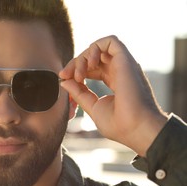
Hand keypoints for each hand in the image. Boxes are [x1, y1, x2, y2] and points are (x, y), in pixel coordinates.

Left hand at [59, 35, 166, 155]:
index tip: (63, 80)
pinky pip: (109, 41)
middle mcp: (120, 71)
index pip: (92, 69)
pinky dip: (94, 48)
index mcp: (115, 82)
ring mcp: (123, 65)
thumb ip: (79, 93)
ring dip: (82, 58)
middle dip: (75, 64)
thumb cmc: (119, 124)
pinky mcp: (125, 59)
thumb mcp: (92, 107)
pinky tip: (89, 65)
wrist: (136, 128)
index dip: (76, 71)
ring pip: (98, 48)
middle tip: (65, 75)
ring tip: (79, 75)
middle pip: (93, 57)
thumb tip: (65, 81)